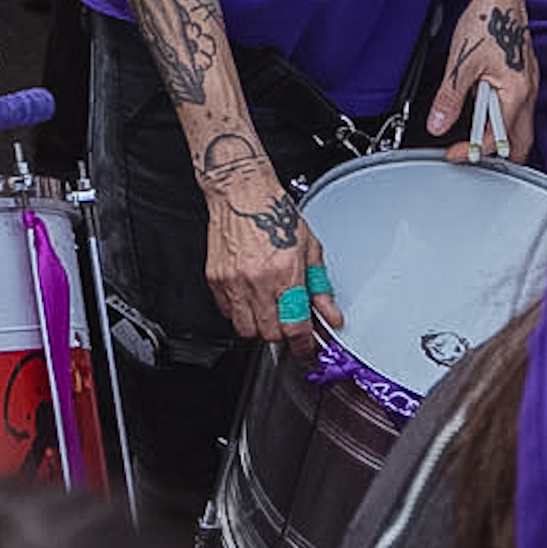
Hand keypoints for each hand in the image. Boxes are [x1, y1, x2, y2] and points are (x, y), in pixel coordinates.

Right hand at [201, 165, 327, 345]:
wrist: (241, 193)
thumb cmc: (276, 213)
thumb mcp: (310, 248)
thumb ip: (321, 287)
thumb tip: (331, 315)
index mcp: (286, 272)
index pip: (295, 327)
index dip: (303, 348)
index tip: (306, 354)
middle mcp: (258, 280)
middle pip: (270, 334)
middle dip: (282, 334)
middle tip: (288, 322)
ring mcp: (234, 281)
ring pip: (246, 330)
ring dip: (260, 326)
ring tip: (268, 308)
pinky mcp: (216, 279)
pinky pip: (227, 313)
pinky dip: (240, 312)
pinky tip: (250, 296)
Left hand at [429, 0, 537, 166]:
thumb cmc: (487, 20)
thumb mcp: (461, 63)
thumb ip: (450, 98)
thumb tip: (438, 124)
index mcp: (516, 93)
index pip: (497, 139)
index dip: (472, 151)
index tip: (453, 154)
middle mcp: (528, 94)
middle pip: (519, 144)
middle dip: (495, 157)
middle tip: (466, 154)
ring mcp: (529, 87)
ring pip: (519, 129)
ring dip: (497, 137)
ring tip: (469, 134)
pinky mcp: (525, 79)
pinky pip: (517, 111)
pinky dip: (500, 120)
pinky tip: (482, 110)